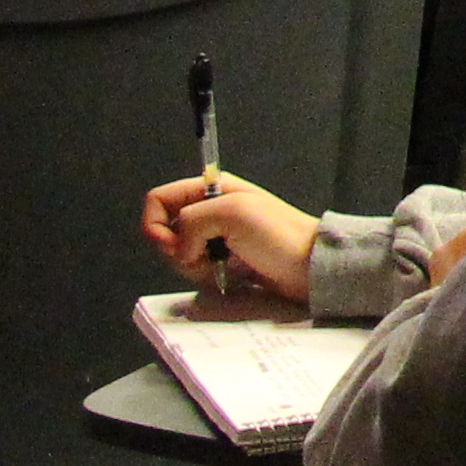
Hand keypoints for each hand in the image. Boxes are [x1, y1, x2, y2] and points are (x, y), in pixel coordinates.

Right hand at [142, 174, 321, 302]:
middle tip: (203, 254)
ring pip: (179, 253)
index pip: (159, 199)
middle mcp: (210, 210)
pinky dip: (204, 275)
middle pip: (165, 231)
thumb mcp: (232, 213)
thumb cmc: (280, 235)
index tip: (172, 244)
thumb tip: (179, 247)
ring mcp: (216, 237)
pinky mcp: (223, 261)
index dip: (155, 223)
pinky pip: (196, 269)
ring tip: (221, 265)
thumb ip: (192, 221)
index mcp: (211, 189)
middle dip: (177, 249)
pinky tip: (228, 275)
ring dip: (192, 265)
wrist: (310, 267)